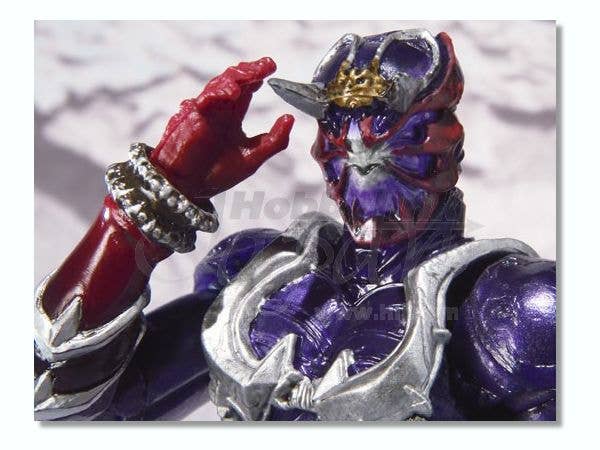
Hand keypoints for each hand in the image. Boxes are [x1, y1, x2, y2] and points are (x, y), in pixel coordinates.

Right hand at [150, 57, 293, 201]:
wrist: (191, 189)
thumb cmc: (217, 174)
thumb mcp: (253, 158)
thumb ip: (273, 140)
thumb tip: (290, 118)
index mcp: (233, 117)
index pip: (248, 90)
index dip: (258, 75)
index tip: (272, 67)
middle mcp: (220, 111)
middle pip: (234, 80)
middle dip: (250, 70)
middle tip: (266, 65)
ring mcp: (205, 112)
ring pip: (218, 85)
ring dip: (235, 78)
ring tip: (251, 76)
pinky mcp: (192, 119)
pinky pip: (203, 100)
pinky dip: (216, 94)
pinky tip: (231, 93)